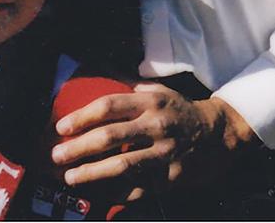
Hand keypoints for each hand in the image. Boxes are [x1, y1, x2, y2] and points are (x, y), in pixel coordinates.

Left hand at [52, 81, 256, 190]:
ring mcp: (163, 153)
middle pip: (110, 136)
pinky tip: (97, 197)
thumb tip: (98, 77)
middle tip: (56, 156)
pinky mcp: (170, 177)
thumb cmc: (179, 111)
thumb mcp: (158, 91)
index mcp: (149, 101)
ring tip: (70, 178)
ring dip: (92, 173)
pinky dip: (116, 194)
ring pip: (122, 165)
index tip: (61, 127)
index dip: (82, 116)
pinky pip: (139, 189)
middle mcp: (155, 125)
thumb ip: (130, 88)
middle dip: (79, 147)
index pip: (109, 106)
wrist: (217, 134)